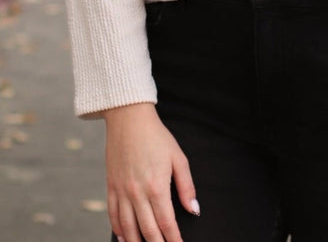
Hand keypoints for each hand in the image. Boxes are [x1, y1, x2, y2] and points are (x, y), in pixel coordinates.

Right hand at [103, 102, 198, 241]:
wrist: (129, 120)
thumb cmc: (157, 137)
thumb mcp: (178, 157)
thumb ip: (186, 186)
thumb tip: (194, 209)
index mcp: (157, 186)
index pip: (166, 222)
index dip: (173, 239)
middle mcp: (137, 193)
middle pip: (147, 230)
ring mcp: (122, 191)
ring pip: (128, 227)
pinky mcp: (111, 187)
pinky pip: (113, 215)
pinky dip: (119, 230)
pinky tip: (124, 237)